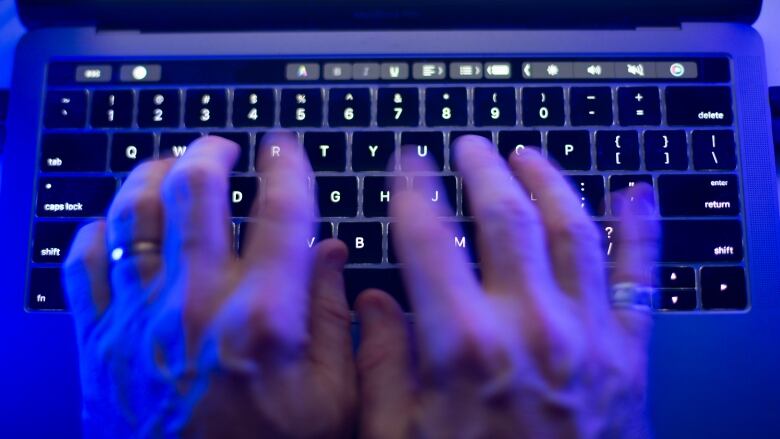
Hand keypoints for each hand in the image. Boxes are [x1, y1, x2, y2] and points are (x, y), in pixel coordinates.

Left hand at [64, 134, 355, 437]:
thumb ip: (337, 319)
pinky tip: (118, 225)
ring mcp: (139, 319)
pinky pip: (84, 263)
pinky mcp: (99, 341)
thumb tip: (332, 252)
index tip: (285, 148)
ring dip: (152, 175)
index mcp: (263, 319)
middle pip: (195, 191)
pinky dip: (100, 231)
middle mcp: (196, 306)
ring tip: (170, 166)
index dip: (287, 166)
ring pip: (134, 213)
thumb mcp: (332, 400)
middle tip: (222, 146)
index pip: (281, 212)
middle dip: (211, 153)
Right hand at [356, 136, 657, 437]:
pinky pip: (640, 276)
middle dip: (482, 169)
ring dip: (548, 181)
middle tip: (468, 147)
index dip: (414, 188)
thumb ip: (379, 364)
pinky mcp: (628, 355)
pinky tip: (634, 194)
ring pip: (571, 229)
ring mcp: (586, 336)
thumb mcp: (396, 436)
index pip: (428, 238)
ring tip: (527, 155)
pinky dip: (640, 229)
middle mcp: (530, 328)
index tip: (409, 162)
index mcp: (463, 347)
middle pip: (504, 217)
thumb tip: (370, 304)